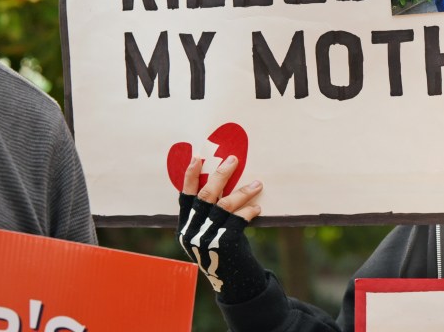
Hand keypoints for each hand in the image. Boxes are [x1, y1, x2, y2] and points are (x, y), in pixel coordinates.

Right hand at [178, 155, 267, 301]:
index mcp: (185, 227)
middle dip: (220, 174)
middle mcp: (192, 232)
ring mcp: (207, 238)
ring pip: (225, 204)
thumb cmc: (223, 254)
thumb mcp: (207, 235)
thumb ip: (207, 215)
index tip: (197, 157)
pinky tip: (258, 208)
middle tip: (233, 159)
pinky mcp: (224, 243)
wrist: (234, 284)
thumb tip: (220, 182)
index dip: (190, 176)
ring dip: (243, 191)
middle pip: (206, 194)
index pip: (185, 197)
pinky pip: (239, 218)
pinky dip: (249, 210)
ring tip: (258, 184)